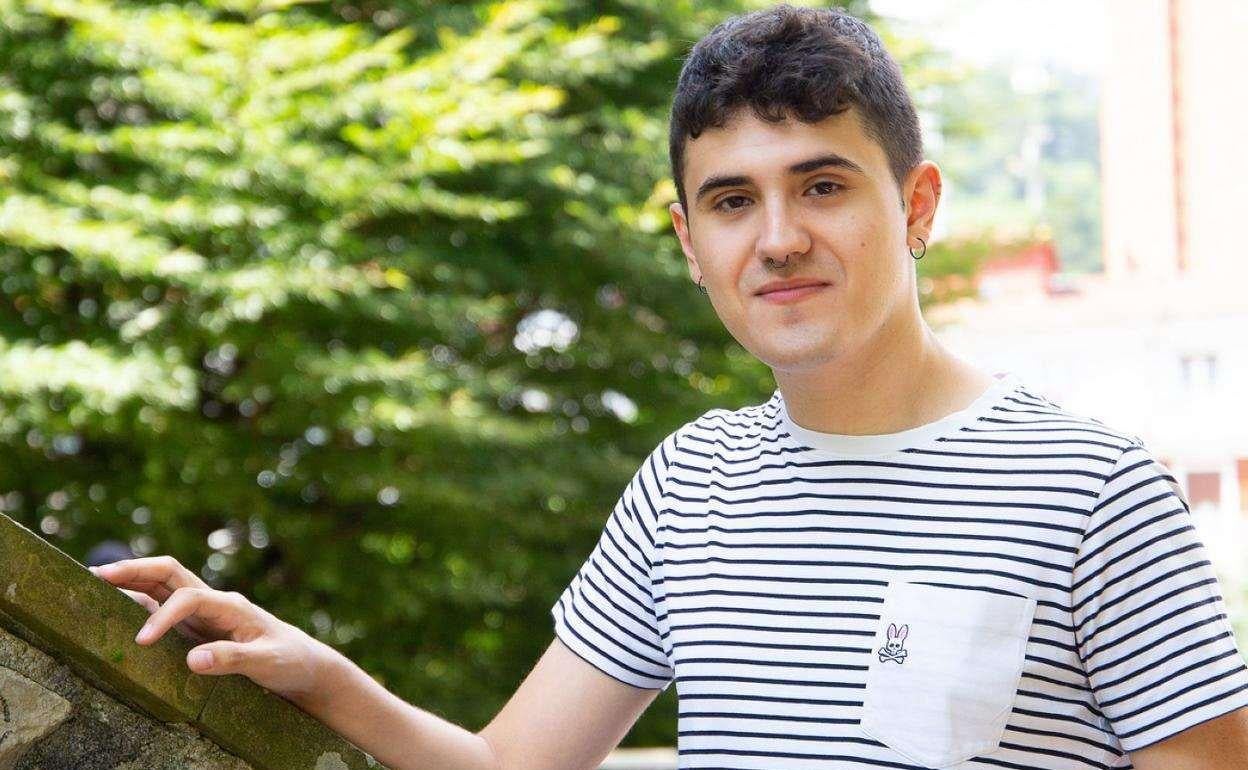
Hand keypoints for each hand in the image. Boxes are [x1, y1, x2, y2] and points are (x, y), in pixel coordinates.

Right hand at [88, 555, 333, 704]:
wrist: (301, 663)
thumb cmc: (288, 660)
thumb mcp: (268, 662)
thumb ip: (234, 660)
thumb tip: (193, 660)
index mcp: (230, 605)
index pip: (188, 597)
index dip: (162, 617)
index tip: (142, 641)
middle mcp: (213, 601)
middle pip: (169, 573)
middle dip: (134, 570)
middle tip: (97, 575)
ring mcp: (202, 611)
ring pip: (161, 586)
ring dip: (130, 580)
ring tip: (93, 583)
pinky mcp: (195, 625)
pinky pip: (161, 607)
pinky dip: (136, 603)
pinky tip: (112, 607)